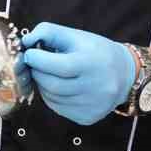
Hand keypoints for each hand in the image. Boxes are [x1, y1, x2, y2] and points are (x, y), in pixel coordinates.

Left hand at [20, 22, 137, 125]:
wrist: (125, 75)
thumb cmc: (96, 52)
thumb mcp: (76, 36)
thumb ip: (48, 32)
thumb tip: (26, 42)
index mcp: (92, 64)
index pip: (58, 66)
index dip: (37, 60)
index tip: (30, 54)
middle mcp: (94, 88)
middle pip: (52, 85)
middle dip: (37, 73)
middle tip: (35, 65)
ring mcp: (91, 105)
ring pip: (52, 98)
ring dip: (43, 85)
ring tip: (50, 74)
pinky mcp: (87, 118)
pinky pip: (58, 108)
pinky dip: (52, 97)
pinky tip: (60, 87)